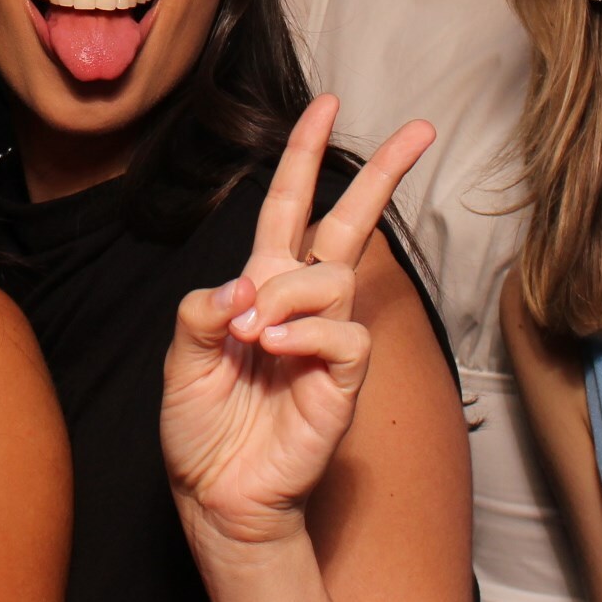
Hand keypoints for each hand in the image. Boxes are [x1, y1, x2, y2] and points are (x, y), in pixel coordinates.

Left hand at [162, 98, 434, 545]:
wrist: (216, 495)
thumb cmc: (200, 427)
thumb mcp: (182, 357)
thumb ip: (203, 310)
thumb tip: (247, 283)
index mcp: (260, 285)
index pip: (288, 207)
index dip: (303, 156)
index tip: (326, 106)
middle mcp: (299, 303)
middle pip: (348, 224)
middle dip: (381, 174)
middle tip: (420, 130)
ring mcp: (326, 340)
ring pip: (330, 278)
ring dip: (285, 296)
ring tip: (251, 337)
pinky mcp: (344, 379)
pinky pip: (341, 332)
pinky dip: (303, 333)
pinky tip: (273, 351)